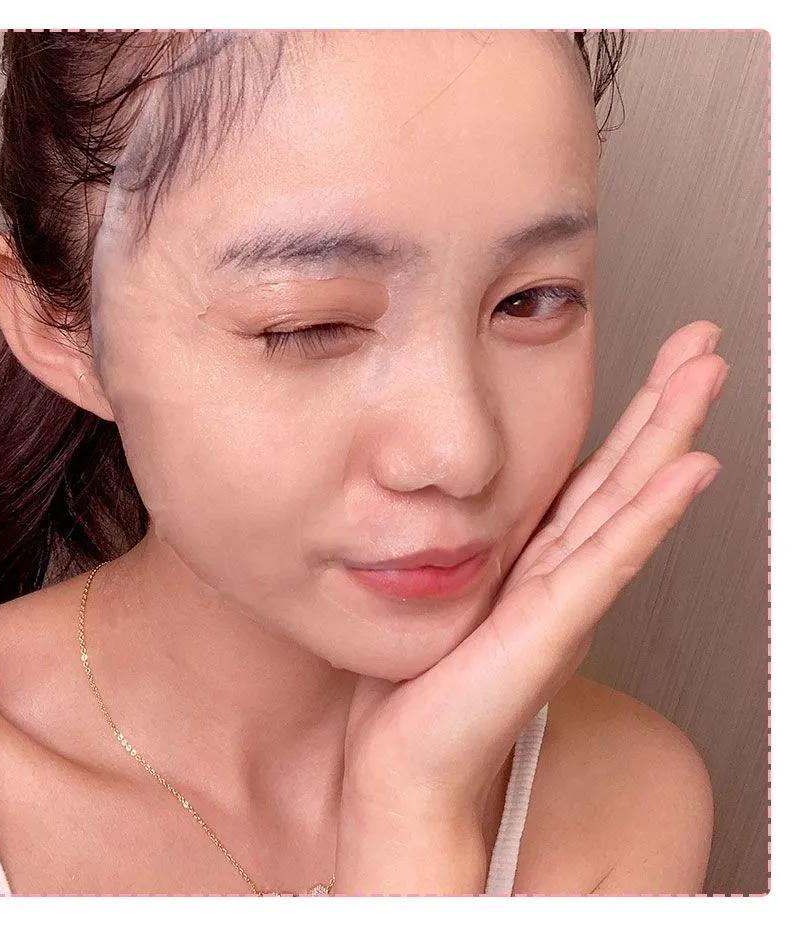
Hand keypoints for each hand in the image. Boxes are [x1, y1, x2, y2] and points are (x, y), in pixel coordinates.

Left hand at [334, 320, 728, 894]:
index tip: (659, 362)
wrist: (406, 765)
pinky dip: (651, 515)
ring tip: (706, 377)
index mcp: (537, 565)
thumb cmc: (421, 689)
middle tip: (705, 345)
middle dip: (665, 406)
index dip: (630, 419)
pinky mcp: (552, 630)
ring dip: (670, 436)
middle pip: (625, 476)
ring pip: (628, 503)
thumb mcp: (450, 594)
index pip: (594, 477)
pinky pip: (608, 561)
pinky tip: (688, 471)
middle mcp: (561, 577)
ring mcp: (565, 602)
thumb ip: (473, 549)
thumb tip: (456, 503)